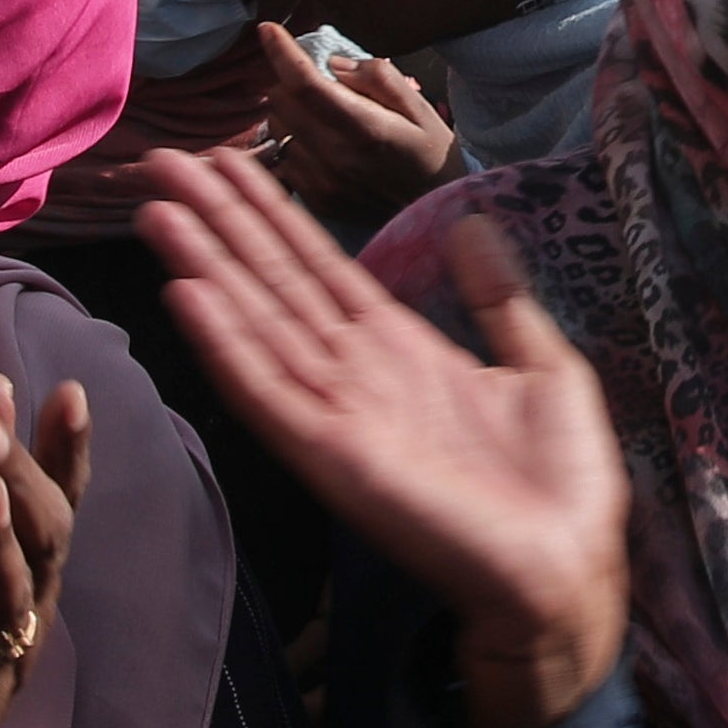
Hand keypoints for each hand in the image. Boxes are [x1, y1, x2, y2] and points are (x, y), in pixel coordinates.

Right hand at [139, 152, 630, 727]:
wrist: (569, 567)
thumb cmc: (562, 479)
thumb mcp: (541, 363)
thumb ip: (496, 296)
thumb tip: (471, 221)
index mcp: (400, 348)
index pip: (319, 266)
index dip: (272, 213)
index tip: (228, 159)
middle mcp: (356, 373)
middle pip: (273, 282)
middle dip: (220, 222)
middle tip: (164, 160)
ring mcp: (339, 413)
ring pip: (258, 323)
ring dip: (206, 266)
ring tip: (158, 208)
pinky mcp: (334, 456)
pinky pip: (270, 393)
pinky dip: (226, 346)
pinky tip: (187, 296)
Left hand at [253, 24, 461, 215]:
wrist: (434, 214)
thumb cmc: (430, 154)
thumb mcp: (419, 106)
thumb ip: (377, 76)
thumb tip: (333, 65)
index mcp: (364, 129)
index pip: (306, 84)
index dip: (281, 52)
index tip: (268, 30)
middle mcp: (335, 157)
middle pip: (281, 102)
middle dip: (292, 82)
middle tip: (322, 85)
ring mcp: (320, 183)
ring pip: (277, 128)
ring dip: (291, 113)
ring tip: (324, 117)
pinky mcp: (314, 199)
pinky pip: (283, 157)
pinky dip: (295, 142)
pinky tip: (324, 146)